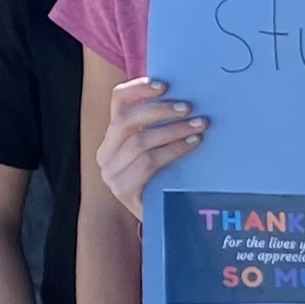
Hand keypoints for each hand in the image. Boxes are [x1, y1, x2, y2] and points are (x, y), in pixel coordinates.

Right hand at [97, 77, 205, 215]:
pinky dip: (173, 151)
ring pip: (140, 142)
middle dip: (160, 110)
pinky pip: (148, 163)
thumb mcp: (159, 147)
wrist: (159, 219)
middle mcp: (105, 153)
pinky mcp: (123, 190)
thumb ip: (163, 125)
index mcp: (112, 135)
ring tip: (199, 126)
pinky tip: (192, 144)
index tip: (165, 84)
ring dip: (173, 131)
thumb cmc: (164, 176)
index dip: (139, 89)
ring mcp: (111, 174)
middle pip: (127, 120)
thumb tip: (190, 96)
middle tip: (189, 107)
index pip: (117, 101)